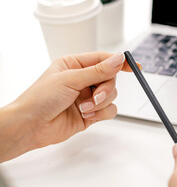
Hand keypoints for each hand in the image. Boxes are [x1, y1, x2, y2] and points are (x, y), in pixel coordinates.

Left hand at [0, 52, 139, 161]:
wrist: (30, 126)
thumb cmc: (40, 98)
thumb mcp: (70, 79)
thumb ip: (98, 71)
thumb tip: (118, 59)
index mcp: (75, 65)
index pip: (103, 59)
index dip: (120, 62)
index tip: (135, 66)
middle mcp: (82, 80)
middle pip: (110, 79)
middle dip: (105, 89)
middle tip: (95, 96)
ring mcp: (87, 97)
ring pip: (111, 95)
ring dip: (100, 103)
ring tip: (84, 108)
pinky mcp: (91, 113)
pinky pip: (108, 110)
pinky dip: (101, 113)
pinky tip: (86, 115)